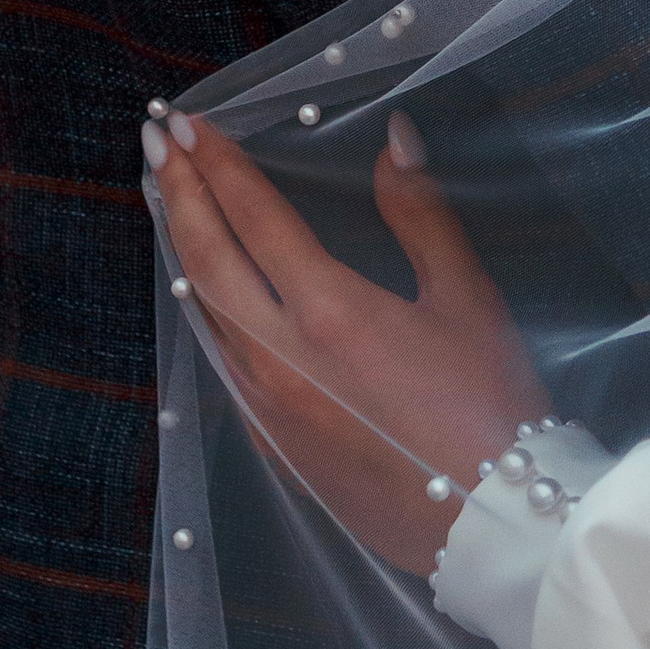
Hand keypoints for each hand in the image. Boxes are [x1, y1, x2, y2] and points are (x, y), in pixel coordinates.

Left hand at [146, 108, 546, 572]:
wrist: (487, 524)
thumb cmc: (492, 408)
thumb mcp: (469, 300)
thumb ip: (422, 215)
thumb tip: (394, 138)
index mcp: (329, 312)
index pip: (254, 218)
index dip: (219, 165)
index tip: (189, 123)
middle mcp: (280, 358)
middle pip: (205, 261)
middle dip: (179, 196)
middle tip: (158, 147)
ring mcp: (267, 408)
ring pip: (204, 316)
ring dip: (185, 252)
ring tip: (172, 205)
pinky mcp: (272, 447)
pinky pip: (224, 365)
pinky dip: (209, 314)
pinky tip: (212, 296)